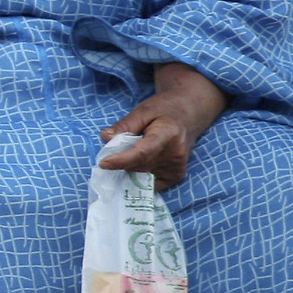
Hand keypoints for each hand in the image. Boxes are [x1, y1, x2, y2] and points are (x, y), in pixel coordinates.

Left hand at [99, 62, 226, 189]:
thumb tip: (105, 138)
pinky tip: (139, 163)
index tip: (103, 163)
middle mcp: (175, 154)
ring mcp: (177, 167)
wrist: (189, 115)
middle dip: (122, 160)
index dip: (122, 160)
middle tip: (117, 148)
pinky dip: (139, 175)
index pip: (142, 152)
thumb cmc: (164, 110)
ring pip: (142, 175)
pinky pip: (149, 182)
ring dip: (130, 167)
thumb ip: (124, 125)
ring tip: (132, 151)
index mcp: (168, 134)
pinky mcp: (176, 176)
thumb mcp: (143, 111)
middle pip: (139, 165)